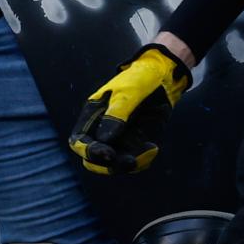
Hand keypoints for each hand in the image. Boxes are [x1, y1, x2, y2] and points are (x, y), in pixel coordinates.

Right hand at [70, 46, 191, 175]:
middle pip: (94, 160)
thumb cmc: (141, 78)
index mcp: (93, 116)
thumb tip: (104, 140)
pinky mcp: (136, 144)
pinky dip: (143, 161)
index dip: (89, 152)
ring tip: (150, 150)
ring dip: (130, 164)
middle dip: (109, 166)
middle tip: (130, 162)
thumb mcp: (129, 92)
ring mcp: (119, 139)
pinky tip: (153, 147)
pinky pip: (135, 162)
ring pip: (115, 165)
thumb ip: (117, 114)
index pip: (79, 142)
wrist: (164, 77)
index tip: (109, 154)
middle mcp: (102, 131)